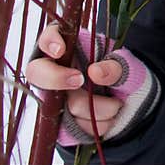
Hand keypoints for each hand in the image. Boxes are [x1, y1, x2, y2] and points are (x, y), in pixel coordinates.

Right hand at [26, 24, 125, 141]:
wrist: (128, 102)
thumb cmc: (121, 75)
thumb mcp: (125, 66)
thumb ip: (114, 66)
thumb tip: (96, 72)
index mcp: (70, 49)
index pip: (48, 38)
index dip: (49, 42)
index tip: (61, 50)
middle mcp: (55, 71)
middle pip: (37, 72)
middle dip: (57, 77)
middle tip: (79, 80)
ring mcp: (55, 97)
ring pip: (62, 103)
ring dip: (94, 108)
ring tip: (117, 104)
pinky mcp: (60, 120)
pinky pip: (71, 127)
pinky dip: (94, 125)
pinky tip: (109, 118)